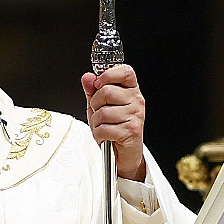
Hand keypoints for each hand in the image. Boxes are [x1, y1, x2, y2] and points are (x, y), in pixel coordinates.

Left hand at [81, 64, 146, 181]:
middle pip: (107, 91)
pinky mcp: (131, 131)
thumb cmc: (114, 127)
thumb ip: (93, 90)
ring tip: (103, 126)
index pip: (125, 71)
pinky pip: (104, 128)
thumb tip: (87, 77)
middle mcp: (136, 100)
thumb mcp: (100, 105)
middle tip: (99, 113)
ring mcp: (135, 115)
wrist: (124, 153)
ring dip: (96, 122)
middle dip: (95, 104)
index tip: (98, 83)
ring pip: (103, 112)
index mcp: (131, 90)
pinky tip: (105, 136)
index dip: (108, 74)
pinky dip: (99, 134)